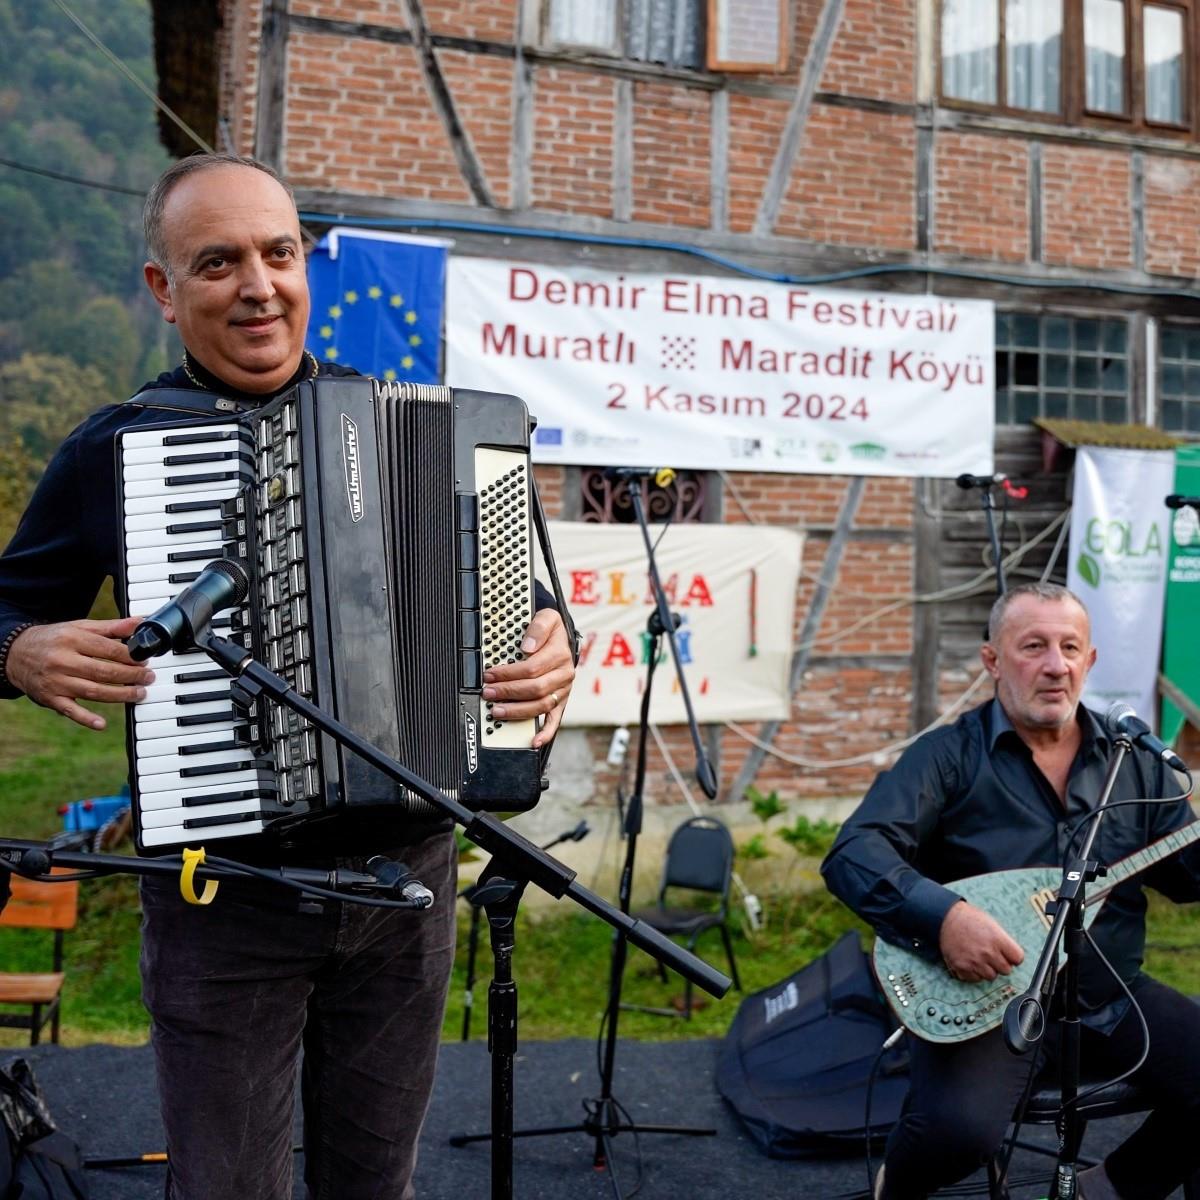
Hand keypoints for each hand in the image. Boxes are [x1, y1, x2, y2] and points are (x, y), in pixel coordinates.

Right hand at [5, 616, 153, 730]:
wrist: (16, 654)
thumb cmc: (55, 639)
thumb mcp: (79, 627)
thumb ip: (111, 627)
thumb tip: (140, 622)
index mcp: (72, 639)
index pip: (107, 649)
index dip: (130, 656)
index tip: (145, 660)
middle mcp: (62, 661)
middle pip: (102, 671)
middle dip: (130, 676)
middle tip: (148, 677)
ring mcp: (56, 681)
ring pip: (92, 691)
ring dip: (119, 695)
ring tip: (139, 694)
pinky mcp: (50, 698)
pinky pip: (69, 710)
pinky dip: (85, 718)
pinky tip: (101, 724)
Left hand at [482, 608, 573, 747]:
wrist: (563, 638)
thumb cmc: (551, 630)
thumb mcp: (547, 617)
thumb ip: (538, 628)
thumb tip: (528, 646)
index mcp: (559, 654)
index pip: (531, 668)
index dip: (508, 673)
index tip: (490, 674)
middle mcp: (563, 675)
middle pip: (534, 689)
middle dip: (508, 692)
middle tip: (488, 692)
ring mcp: (562, 691)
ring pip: (540, 706)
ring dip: (517, 711)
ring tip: (497, 711)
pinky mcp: (560, 702)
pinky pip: (555, 720)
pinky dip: (545, 733)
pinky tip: (534, 741)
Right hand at [938, 901, 1024, 982]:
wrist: (945, 917)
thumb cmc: (969, 919)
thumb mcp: (991, 924)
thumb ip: (1003, 941)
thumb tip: (1012, 956)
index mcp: (998, 940)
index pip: (1017, 958)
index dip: (1013, 956)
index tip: (1008, 955)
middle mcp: (987, 953)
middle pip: (1006, 970)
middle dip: (1001, 963)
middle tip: (992, 955)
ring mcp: (974, 962)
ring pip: (991, 976)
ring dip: (987, 969)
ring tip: (980, 957)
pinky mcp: (962, 967)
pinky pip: (975, 979)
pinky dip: (974, 973)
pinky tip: (970, 961)